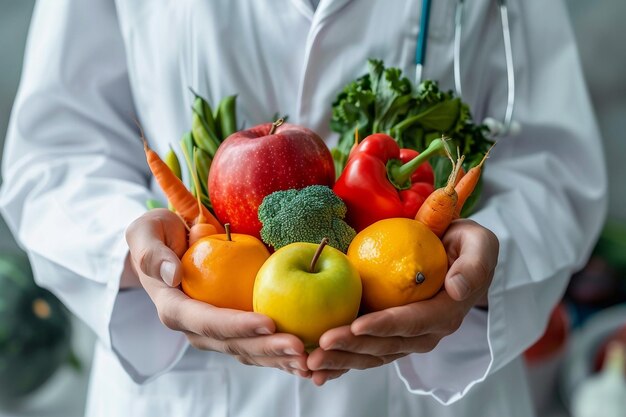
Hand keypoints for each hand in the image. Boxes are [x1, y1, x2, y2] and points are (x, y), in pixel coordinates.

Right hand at [125, 209, 309, 376]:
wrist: (166, 244)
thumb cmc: (157, 234)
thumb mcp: (145, 232)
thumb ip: (152, 252)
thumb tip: (172, 274)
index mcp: (174, 309)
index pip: (208, 322)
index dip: (238, 326)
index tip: (269, 323)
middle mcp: (195, 327)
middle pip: (234, 344)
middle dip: (267, 349)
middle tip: (301, 348)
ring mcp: (215, 331)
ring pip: (248, 351)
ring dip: (279, 358)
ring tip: (310, 360)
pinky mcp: (232, 327)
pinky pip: (257, 344)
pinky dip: (280, 352)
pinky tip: (307, 355)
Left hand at [307, 219, 498, 384]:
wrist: (456, 253)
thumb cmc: (466, 245)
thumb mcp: (480, 244)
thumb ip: (474, 265)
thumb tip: (457, 288)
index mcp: (446, 314)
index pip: (412, 323)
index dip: (385, 326)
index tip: (356, 325)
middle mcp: (425, 332)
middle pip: (387, 345)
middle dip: (353, 348)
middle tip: (321, 346)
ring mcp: (405, 336)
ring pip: (372, 354)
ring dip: (342, 359)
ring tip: (311, 361)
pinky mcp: (389, 333)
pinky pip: (365, 349)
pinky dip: (342, 359)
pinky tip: (316, 366)